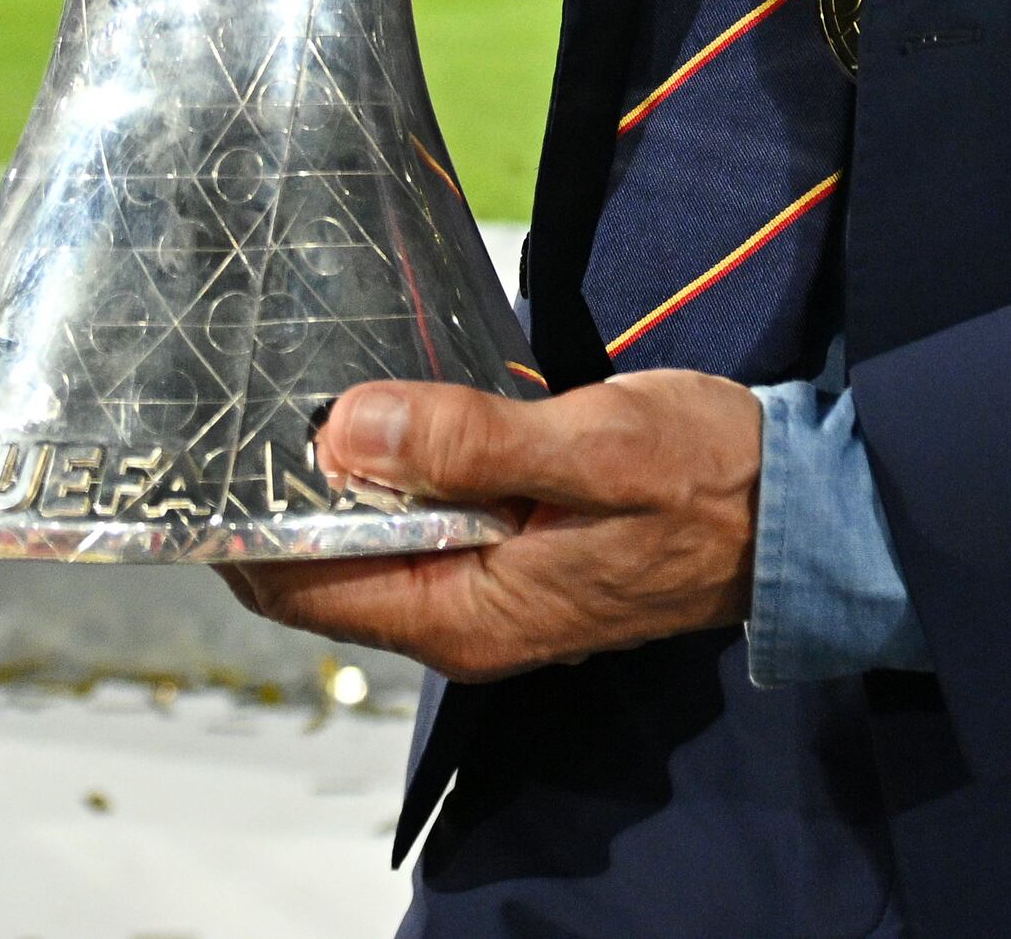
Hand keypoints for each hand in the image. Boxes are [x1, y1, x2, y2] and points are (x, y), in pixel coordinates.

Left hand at [218, 373, 760, 680]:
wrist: (801, 508)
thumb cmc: (708, 476)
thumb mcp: (591, 444)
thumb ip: (469, 442)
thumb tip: (344, 431)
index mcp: (467, 614)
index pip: (303, 592)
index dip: (242, 527)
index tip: (209, 443)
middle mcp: (464, 622)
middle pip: (323, 573)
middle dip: (277, 497)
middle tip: (241, 391)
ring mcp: (490, 595)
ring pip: (370, 545)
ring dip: (334, 481)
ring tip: (293, 386)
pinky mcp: (514, 558)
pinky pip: (420, 527)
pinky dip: (390, 476)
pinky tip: (380, 408)